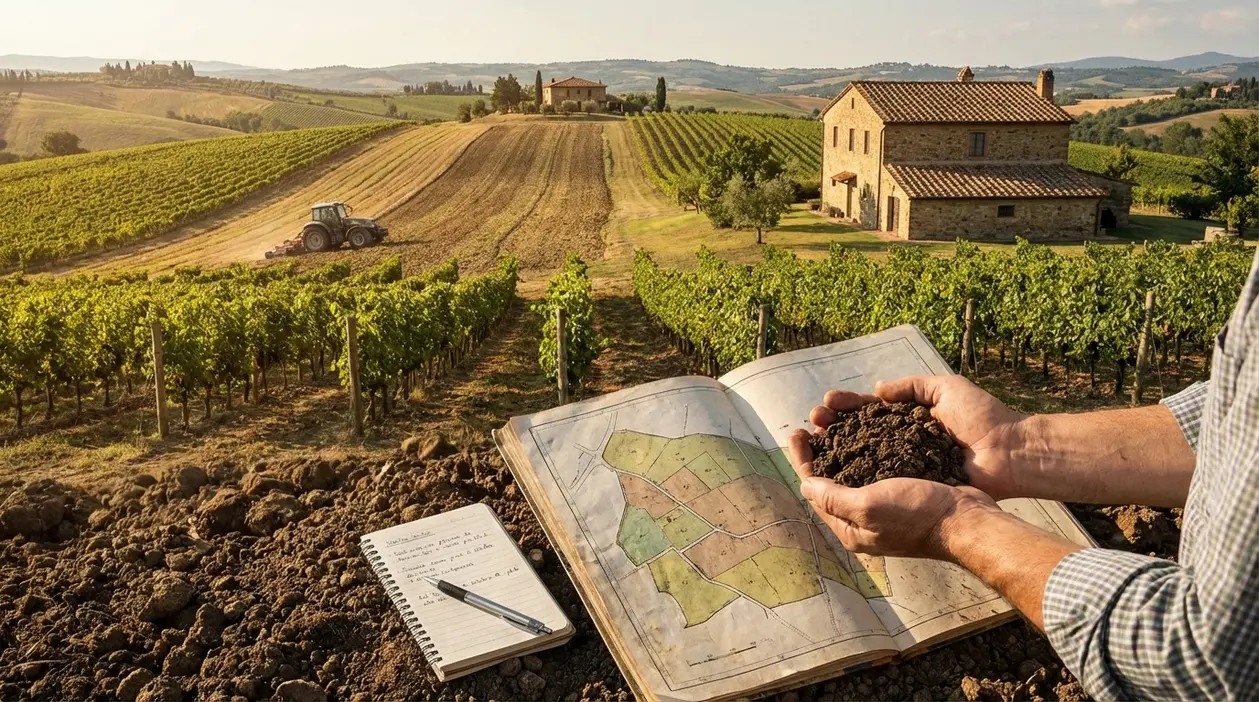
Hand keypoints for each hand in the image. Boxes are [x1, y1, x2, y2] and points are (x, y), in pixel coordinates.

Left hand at [788, 432, 999, 559]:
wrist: (968, 519)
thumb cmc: (917, 514)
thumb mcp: (868, 507)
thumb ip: (833, 498)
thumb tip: (804, 484)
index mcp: (850, 528)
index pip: (815, 491)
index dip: (803, 460)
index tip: (798, 432)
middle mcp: (864, 519)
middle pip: (832, 479)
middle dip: (820, 449)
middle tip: (816, 419)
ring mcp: (884, 506)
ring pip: (854, 470)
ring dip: (843, 444)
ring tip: (836, 420)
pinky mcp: (903, 492)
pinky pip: (877, 467)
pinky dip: (868, 447)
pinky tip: (867, 430)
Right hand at [807, 376, 1027, 499]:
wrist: (1009, 453)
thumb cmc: (983, 418)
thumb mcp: (946, 389)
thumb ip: (912, 387)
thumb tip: (878, 390)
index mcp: (910, 417)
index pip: (870, 409)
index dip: (847, 405)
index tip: (827, 402)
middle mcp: (903, 442)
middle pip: (859, 433)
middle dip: (834, 426)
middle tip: (813, 421)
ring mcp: (906, 465)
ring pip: (863, 456)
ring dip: (837, 449)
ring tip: (815, 440)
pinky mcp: (913, 485)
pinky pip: (880, 480)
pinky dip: (856, 476)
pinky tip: (834, 471)